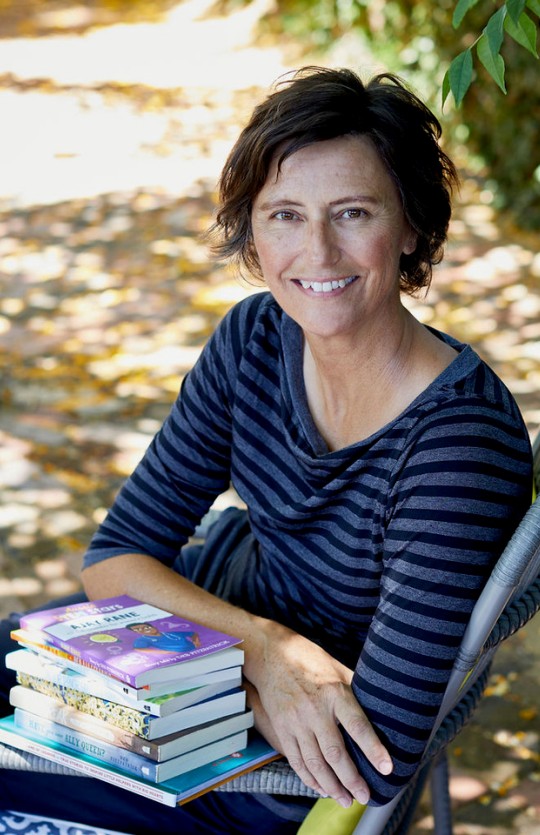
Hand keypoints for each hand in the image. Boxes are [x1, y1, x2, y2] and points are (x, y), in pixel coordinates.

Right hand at [244, 624, 391, 807]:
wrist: (273, 655)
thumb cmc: (311, 660)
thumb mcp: (338, 669)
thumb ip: (356, 691)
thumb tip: (380, 709)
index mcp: (335, 693)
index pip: (358, 727)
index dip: (374, 749)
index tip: (387, 768)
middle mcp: (315, 709)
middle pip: (336, 753)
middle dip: (352, 780)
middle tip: (365, 795)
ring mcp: (296, 721)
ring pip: (315, 763)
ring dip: (332, 786)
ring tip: (346, 799)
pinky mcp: (282, 728)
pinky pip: (297, 761)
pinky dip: (310, 779)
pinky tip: (322, 788)